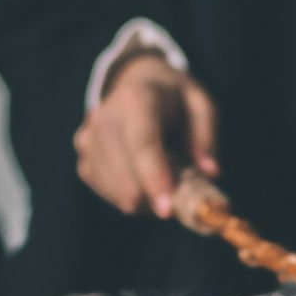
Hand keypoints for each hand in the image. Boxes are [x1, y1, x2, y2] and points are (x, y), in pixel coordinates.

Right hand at [72, 54, 218, 217]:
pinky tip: (144, 179)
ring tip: (164, 176)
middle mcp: (105, 118)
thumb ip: (207, 136)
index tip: (167, 211)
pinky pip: (107, 193)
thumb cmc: (174, 99)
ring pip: (117, 191)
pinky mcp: (83, 159)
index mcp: (137, 98)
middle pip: (125, 175)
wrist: (136, 84)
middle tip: (183, 193)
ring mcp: (88, 140)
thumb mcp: (200, 104)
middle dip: (156, 196)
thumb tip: (211, 173)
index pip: (142, 143)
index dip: (153, 178)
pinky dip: (130, 196)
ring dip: (146, 198)